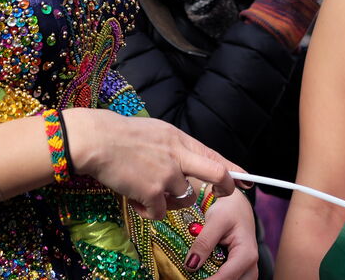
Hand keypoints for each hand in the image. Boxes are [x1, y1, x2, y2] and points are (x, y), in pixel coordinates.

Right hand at [64, 109, 236, 219]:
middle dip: (225, 187)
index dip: (233, 170)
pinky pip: (160, 212)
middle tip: (225, 195)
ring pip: (184, 199)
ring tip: (150, 191)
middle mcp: (178, 156)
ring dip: (171, 202)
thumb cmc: (121, 135)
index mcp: (179, 139)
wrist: (97, 141)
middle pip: (215, 174)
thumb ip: (174, 147)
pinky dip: (149, 211)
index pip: (213, 155)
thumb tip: (186, 161)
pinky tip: (135, 199)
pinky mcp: (152, 192)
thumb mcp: (156, 132)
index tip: (247, 180)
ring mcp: (167, 175)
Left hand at [185, 191, 257, 279]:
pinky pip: (230, 279)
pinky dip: (216, 277)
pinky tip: (203, 273)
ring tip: (197, 274)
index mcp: (246, 254)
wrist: (238, 205)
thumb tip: (191, 265)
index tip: (190, 279)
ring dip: (215, 279)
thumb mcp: (216, 220)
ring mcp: (246, 270)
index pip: (226, 277)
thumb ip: (204, 242)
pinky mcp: (240, 271)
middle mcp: (250, 266)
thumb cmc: (229, 209)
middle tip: (191, 276)